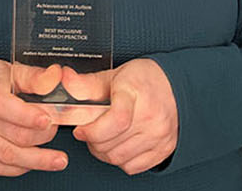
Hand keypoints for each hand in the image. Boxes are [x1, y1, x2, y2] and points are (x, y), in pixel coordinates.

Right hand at [0, 60, 67, 176]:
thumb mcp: (8, 70)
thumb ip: (34, 76)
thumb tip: (55, 78)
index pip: (4, 105)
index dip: (28, 116)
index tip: (47, 120)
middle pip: (13, 134)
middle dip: (42, 136)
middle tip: (54, 130)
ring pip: (7, 155)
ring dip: (37, 160)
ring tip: (57, 160)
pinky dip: (19, 168)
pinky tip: (32, 163)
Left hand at [64, 59, 178, 174]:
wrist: (177, 86)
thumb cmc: (143, 80)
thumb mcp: (113, 75)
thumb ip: (87, 83)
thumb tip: (65, 79)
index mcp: (137, 94)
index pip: (116, 120)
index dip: (92, 130)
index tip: (80, 129)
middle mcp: (151, 117)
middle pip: (112, 144)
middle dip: (92, 141)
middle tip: (88, 132)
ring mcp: (159, 136)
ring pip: (119, 158)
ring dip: (103, 152)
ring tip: (101, 138)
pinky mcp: (164, 149)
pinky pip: (134, 167)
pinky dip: (120, 160)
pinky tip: (117, 146)